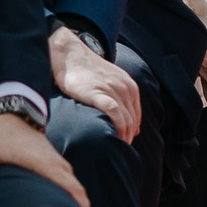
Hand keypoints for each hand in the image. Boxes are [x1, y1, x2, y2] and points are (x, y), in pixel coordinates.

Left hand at [0, 104, 91, 206]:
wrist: (12, 114)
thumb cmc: (0, 136)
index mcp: (45, 164)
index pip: (71, 186)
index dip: (81, 205)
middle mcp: (56, 163)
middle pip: (78, 188)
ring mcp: (56, 160)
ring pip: (74, 183)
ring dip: (78, 200)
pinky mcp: (54, 160)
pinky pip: (69, 178)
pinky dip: (72, 192)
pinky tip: (68, 205)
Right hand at [48, 27, 141, 141]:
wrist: (70, 56)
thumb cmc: (87, 72)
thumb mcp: (111, 83)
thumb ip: (122, 102)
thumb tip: (133, 129)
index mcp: (130, 86)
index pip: (136, 117)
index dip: (131, 132)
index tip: (123, 143)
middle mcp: (125, 87)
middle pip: (132, 121)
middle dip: (128, 137)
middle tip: (118, 150)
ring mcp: (113, 89)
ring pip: (126, 120)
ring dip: (123, 137)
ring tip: (115, 148)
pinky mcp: (99, 93)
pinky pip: (115, 113)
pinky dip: (117, 127)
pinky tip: (113, 137)